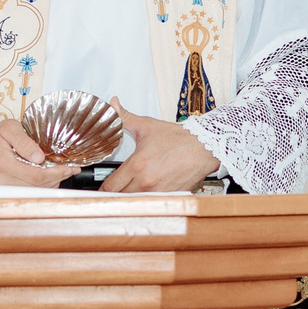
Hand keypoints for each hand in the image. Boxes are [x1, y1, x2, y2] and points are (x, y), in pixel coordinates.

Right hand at [0, 121, 70, 186]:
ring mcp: (3, 187)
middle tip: (70, 169)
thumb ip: (24, 142)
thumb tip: (39, 157)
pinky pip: (29, 191)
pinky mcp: (6, 190)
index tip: (68, 167)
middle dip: (57, 177)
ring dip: (53, 182)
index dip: (54, 173)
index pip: (35, 175)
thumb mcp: (10, 129)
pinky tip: (52, 176)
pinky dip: (44, 185)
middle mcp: (2, 179)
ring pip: (35, 191)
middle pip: (37, 186)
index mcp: (3, 163)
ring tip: (64, 172)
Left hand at [97, 103, 221, 191]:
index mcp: (137, 165)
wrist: (204, 147)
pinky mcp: (169, 197)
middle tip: (115, 189)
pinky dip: (148, 200)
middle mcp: (146, 182)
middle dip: (116, 194)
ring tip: (130, 191)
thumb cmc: (179, 138)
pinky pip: (152, 204)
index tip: (103, 187)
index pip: (110, 186)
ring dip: (131, 198)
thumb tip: (113, 105)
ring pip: (135, 203)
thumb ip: (125, 117)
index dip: (104, 188)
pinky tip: (147, 193)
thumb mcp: (147, 126)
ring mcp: (158, 192)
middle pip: (120, 197)